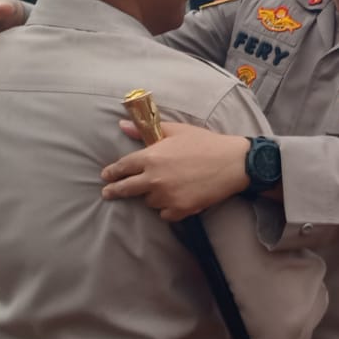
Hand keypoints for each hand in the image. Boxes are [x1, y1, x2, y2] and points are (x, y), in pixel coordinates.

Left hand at [100, 121, 249, 219]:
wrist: (233, 163)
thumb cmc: (205, 143)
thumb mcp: (176, 131)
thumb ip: (147, 131)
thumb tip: (122, 125)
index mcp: (151, 156)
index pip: (122, 167)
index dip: (112, 172)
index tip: (106, 176)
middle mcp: (154, 178)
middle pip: (126, 189)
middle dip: (114, 191)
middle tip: (107, 193)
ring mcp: (166, 196)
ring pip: (148, 202)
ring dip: (152, 196)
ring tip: (164, 189)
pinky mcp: (180, 209)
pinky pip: (164, 214)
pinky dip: (168, 208)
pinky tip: (175, 200)